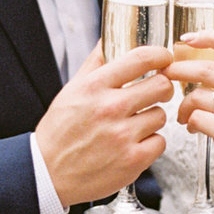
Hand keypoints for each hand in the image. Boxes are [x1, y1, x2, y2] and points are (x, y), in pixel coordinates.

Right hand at [35, 42, 172, 207]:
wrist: (48, 173)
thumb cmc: (59, 131)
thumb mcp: (71, 90)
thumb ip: (94, 65)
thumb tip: (107, 40)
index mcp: (94, 87)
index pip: (141, 59)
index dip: (161, 55)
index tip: (165, 58)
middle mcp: (110, 108)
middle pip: (161, 86)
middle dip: (162, 87)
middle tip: (155, 93)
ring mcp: (123, 135)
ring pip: (161, 115)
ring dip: (151, 118)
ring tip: (134, 124)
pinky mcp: (133, 160)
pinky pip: (160, 142)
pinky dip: (150, 143)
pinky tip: (134, 144)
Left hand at [167, 31, 213, 203]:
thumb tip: (199, 66)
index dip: (209, 36)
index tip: (186, 39)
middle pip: (207, 68)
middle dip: (179, 70)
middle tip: (165, 75)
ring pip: (198, 96)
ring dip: (182, 105)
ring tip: (182, 115)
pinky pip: (197, 118)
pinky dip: (189, 122)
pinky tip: (193, 129)